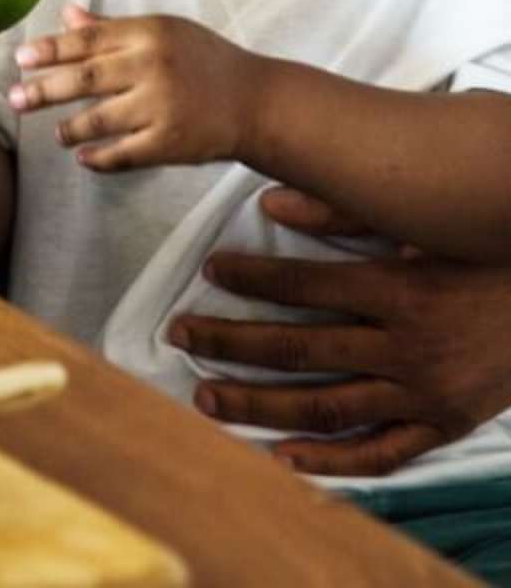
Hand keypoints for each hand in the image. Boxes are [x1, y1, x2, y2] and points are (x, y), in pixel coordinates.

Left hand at [10, 7, 254, 168]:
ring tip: (56, 133)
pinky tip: (84, 158)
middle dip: (44, 89)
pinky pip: (123, 154)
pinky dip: (99, 159)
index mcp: (149, 33)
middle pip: (85, 79)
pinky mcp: (171, 142)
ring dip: (70, 128)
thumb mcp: (163, 31)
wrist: (255, 101)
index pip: (87, 39)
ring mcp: (162, 106)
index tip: (21, 57)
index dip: (50, 49)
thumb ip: (112, 26)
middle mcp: (153, 66)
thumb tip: (67, 14)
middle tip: (14, 98)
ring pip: (99, 119)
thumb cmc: (204, 60)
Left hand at [170, 186, 510, 477]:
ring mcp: (423, 394)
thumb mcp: (426, 221)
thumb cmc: (487, 251)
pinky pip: (381, 453)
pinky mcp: (442, 425)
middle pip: (301, 350)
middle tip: (181, 334)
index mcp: (400, 289)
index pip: (307, 286)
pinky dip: (331, 461)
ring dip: (260, 406)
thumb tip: (272, 199)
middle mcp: (407, 347)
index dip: (253, 277)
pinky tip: (282, 457)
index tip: (210, 269)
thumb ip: (349, 210)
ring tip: (205, 397)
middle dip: (232, 343)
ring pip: (326, 408)